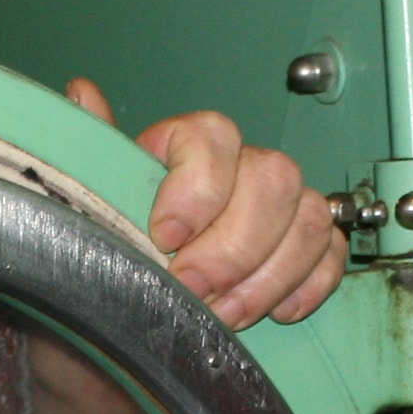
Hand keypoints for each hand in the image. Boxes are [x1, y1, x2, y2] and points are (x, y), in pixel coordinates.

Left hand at [68, 80, 345, 329]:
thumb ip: (92, 156)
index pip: (213, 136)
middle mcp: (241, 168)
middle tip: (193, 289)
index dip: (196, 186)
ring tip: (223, 313)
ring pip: (307, 218)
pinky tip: (276, 311)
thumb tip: (82, 94)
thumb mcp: (86, 212)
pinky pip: (330, 252)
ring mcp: (280, 208)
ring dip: (268, 275)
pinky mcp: (305, 248)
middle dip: (233, 246)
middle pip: (271, 179)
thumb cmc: (112, 260)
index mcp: (187, 147)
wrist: (126, 318)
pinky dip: (310, 283)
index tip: (164, 236)